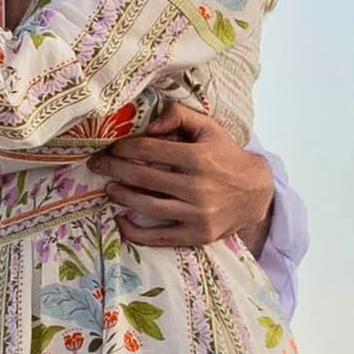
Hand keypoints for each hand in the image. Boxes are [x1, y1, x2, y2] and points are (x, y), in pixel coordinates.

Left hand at [89, 102, 275, 252]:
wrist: (257, 193)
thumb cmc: (226, 155)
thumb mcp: (209, 128)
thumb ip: (178, 116)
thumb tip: (147, 125)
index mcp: (199, 158)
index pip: (149, 151)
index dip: (124, 148)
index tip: (111, 147)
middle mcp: (198, 187)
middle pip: (143, 178)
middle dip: (114, 169)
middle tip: (96, 164)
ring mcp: (197, 214)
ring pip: (147, 206)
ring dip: (121, 196)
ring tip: (109, 188)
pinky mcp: (197, 235)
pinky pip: (159, 237)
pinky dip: (135, 232)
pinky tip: (121, 222)